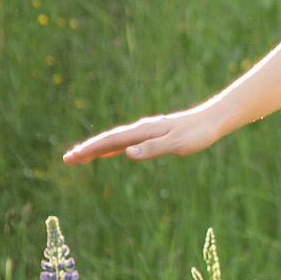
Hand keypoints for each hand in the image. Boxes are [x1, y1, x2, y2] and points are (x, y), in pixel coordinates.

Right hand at [62, 106, 225, 164]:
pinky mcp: (152, 135)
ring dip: (97, 149)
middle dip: (88, 149)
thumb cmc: (198, 134)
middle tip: (67, 159)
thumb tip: (128, 153)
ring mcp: (146, 132)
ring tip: (79, 157)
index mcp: (144, 131)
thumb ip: (153, 148)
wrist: (213, 120)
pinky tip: (107, 154)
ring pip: (115, 141)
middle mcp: (141, 130)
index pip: (111, 141)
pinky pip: (125, 142)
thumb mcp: (177, 144)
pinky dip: (112, 148)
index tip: (73, 156)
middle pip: (109, 140)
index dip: (91, 149)